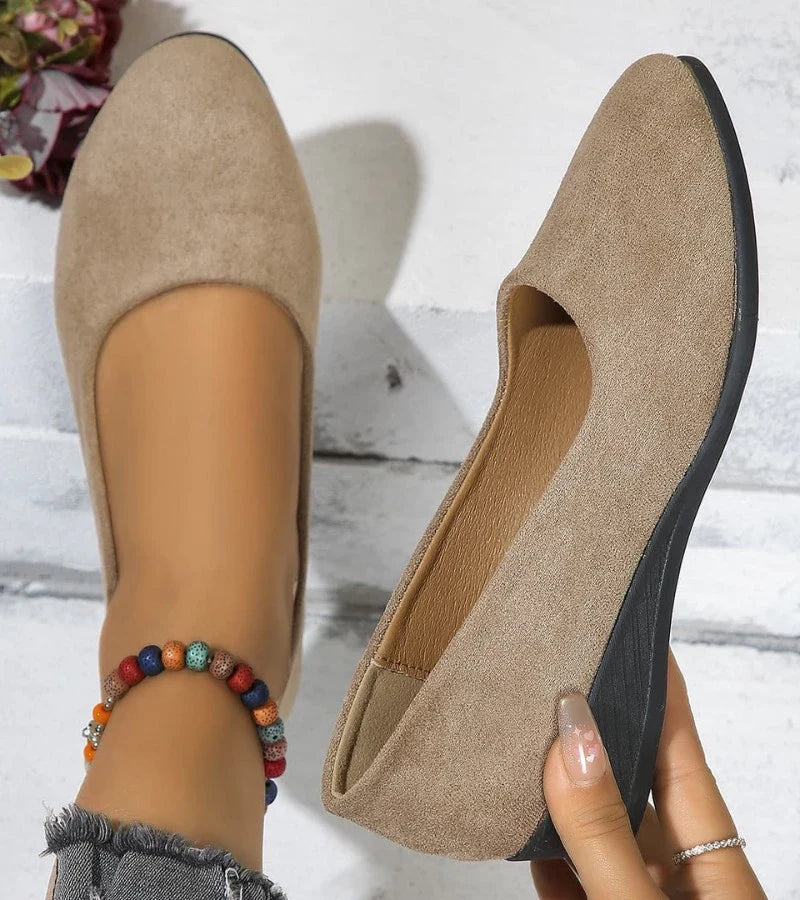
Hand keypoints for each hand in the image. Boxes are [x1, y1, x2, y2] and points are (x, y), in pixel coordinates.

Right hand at [531, 651, 764, 898]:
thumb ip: (605, 832)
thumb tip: (573, 737)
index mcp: (720, 871)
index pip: (685, 758)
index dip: (662, 696)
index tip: (635, 639)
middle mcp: (687, 885)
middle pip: (638, 794)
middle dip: (598, 741)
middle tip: (556, 688)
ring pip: (603, 842)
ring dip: (564, 803)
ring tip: (526, 753)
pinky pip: (579, 887)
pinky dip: (551, 864)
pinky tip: (528, 845)